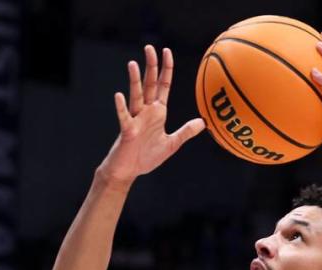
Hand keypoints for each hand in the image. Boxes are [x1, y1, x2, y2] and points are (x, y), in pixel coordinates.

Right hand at [99, 45, 205, 184]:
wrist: (129, 171)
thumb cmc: (147, 157)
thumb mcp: (171, 144)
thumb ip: (185, 132)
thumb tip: (203, 122)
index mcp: (157, 112)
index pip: (163, 85)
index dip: (166, 69)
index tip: (166, 51)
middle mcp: (146, 112)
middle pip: (149, 84)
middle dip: (150, 66)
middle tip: (150, 47)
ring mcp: (136, 120)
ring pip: (136, 96)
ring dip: (134, 80)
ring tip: (133, 63)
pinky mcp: (127, 131)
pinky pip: (124, 117)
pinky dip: (122, 107)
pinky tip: (119, 95)